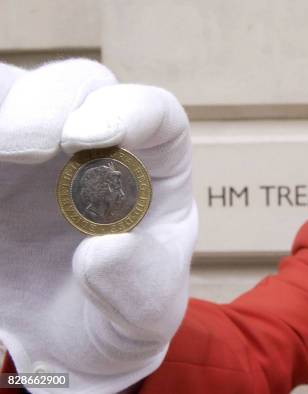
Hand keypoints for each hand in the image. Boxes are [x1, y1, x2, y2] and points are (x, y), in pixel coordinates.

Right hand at [0, 59, 197, 392]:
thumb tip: (107, 248)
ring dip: (4, 109)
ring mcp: (39, 152)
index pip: (157, 114)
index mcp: (154, 172)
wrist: (64, 340)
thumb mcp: (148, 312)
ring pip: (15, 91)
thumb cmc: (121, 311)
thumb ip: (141, 283)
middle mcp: (98, 148)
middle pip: (79, 84)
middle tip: (21, 148)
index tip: (89, 138)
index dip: (130, 109)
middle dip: (48, 101)